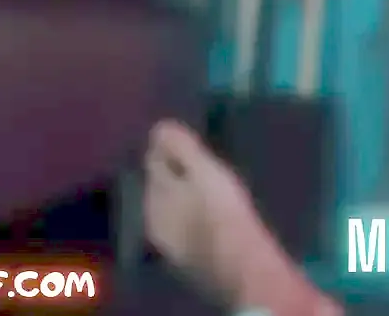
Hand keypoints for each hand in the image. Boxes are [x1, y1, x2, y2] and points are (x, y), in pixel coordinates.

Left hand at [142, 120, 337, 315]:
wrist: (236, 261)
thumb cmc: (221, 209)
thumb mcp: (204, 170)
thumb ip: (181, 149)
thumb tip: (159, 127)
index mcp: (156, 191)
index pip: (153, 160)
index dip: (167, 148)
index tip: (185, 141)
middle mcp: (152, 214)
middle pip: (157, 184)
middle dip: (170, 173)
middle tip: (196, 165)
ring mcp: (165, 239)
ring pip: (167, 207)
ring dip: (178, 197)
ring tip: (201, 190)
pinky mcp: (181, 256)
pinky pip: (179, 227)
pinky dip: (187, 218)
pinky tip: (204, 218)